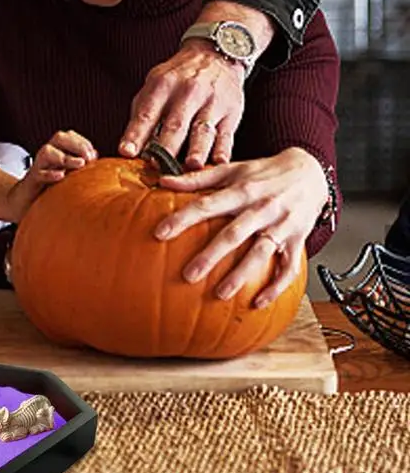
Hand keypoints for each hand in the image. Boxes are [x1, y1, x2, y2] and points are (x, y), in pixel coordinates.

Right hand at [8, 129, 96, 218]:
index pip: (69, 135)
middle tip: (88, 158)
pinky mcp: (33, 179)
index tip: (93, 154)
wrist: (26, 199)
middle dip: (76, 144)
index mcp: (56, 149)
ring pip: (47, 152)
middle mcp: (47, 153)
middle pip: (59, 138)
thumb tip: (94, 154)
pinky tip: (61, 175)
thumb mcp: (67, 171)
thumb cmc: (50, 184)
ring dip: (65, 157)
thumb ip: (79, 162)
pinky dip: (50, 174)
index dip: (83, 142)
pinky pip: (40, 173)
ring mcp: (39, 165)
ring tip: (79, 164)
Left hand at [119, 40, 245, 168]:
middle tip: (157, 167)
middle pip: (175, 124)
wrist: (216, 54)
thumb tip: (130, 147)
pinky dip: (223, 149)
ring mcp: (212, 103)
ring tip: (191, 166)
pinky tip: (219, 162)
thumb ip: (142, 114)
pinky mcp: (231, 113)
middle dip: (166, 148)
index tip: (127, 152)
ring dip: (197, 150)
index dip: (136, 134)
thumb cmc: (179, 77)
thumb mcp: (155, 85)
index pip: (147, 113)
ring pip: (203, 130)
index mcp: (164, 86)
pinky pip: (226, 134)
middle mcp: (188, 93)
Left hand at [152, 148, 327, 307]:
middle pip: (234, 234)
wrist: (311, 172)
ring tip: (220, 294)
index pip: (208, 205)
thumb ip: (197, 179)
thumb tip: (163, 181)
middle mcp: (262, 208)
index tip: (160, 233)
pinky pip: (289, 267)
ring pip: (261, 253)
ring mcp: (281, 226)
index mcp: (242, 190)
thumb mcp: (232, 169)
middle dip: (211, 255)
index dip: (183, 218)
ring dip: (241, 275)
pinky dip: (276, 287)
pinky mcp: (297, 240)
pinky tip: (258, 302)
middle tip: (188, 275)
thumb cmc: (264, 173)